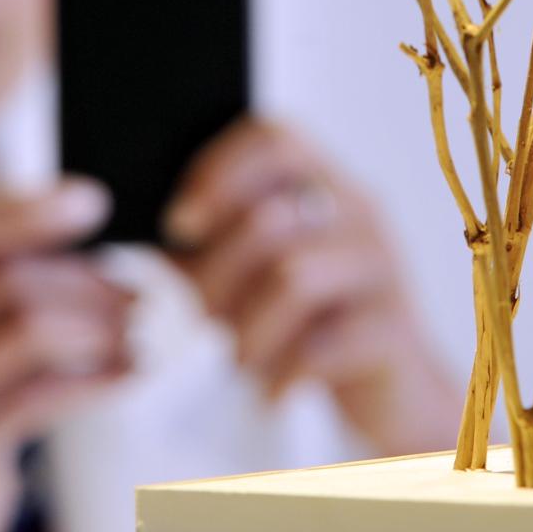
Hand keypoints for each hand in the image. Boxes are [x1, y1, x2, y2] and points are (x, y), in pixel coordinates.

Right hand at [0, 180, 130, 531]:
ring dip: (100, 326)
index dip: (31, 207)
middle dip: (85, 281)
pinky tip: (131, 374)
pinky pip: (50, 387)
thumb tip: (78, 205)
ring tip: (136, 337)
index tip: (93, 200)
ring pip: (33, 323)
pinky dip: (101, 377)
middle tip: (137, 297)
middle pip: (10, 274)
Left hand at [163, 118, 457, 456]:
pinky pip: (322, 344)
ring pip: (292, 278)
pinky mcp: (394, 328)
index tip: (179, 225)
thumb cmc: (306, 323)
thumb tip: (139, 224)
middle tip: (206, 319)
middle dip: (217, 277)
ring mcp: (383, 268)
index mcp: (324, 183)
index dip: (218, 171)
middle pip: (269, 218)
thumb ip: (206, 243)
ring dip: (247, 331)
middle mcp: (361, 212)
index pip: (275, 137)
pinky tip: (273, 394)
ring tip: (240, 362)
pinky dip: (282, 375)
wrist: (393, 391)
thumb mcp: (253, 274)